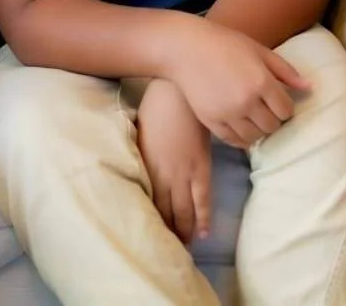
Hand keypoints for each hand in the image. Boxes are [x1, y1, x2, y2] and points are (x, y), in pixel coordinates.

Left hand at [136, 79, 213, 243]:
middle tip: (169, 251)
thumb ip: (143, 156)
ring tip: (185, 249)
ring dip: (184, 232)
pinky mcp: (200, 169)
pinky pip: (202, 200)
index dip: (150, 221)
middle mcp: (162, 176)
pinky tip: (203, 233)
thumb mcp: (142, 134)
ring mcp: (183, 174)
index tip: (149, 236)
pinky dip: (203, 218)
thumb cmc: (156, 108)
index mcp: (145, 167)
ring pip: (183, 212)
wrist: (178, 94)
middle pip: (164, 212)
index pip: (147, 202)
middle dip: (167, 233)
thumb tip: (142, 170)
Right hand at [166, 17, 309, 146]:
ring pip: (255, 137)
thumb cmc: (224, 43)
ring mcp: (228, 113)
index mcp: (262, 81)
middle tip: (267, 110)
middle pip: (273, 126)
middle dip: (274, 119)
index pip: (286, 110)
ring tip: (253, 117)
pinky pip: (234, 141)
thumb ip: (285, 70)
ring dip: (258, 130)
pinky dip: (241, 138)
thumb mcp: (259, 50)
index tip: (279, 101)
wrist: (184, 48)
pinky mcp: (211, 122)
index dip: (286, 108)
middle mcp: (247, 101)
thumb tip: (310, 88)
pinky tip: (241, 126)